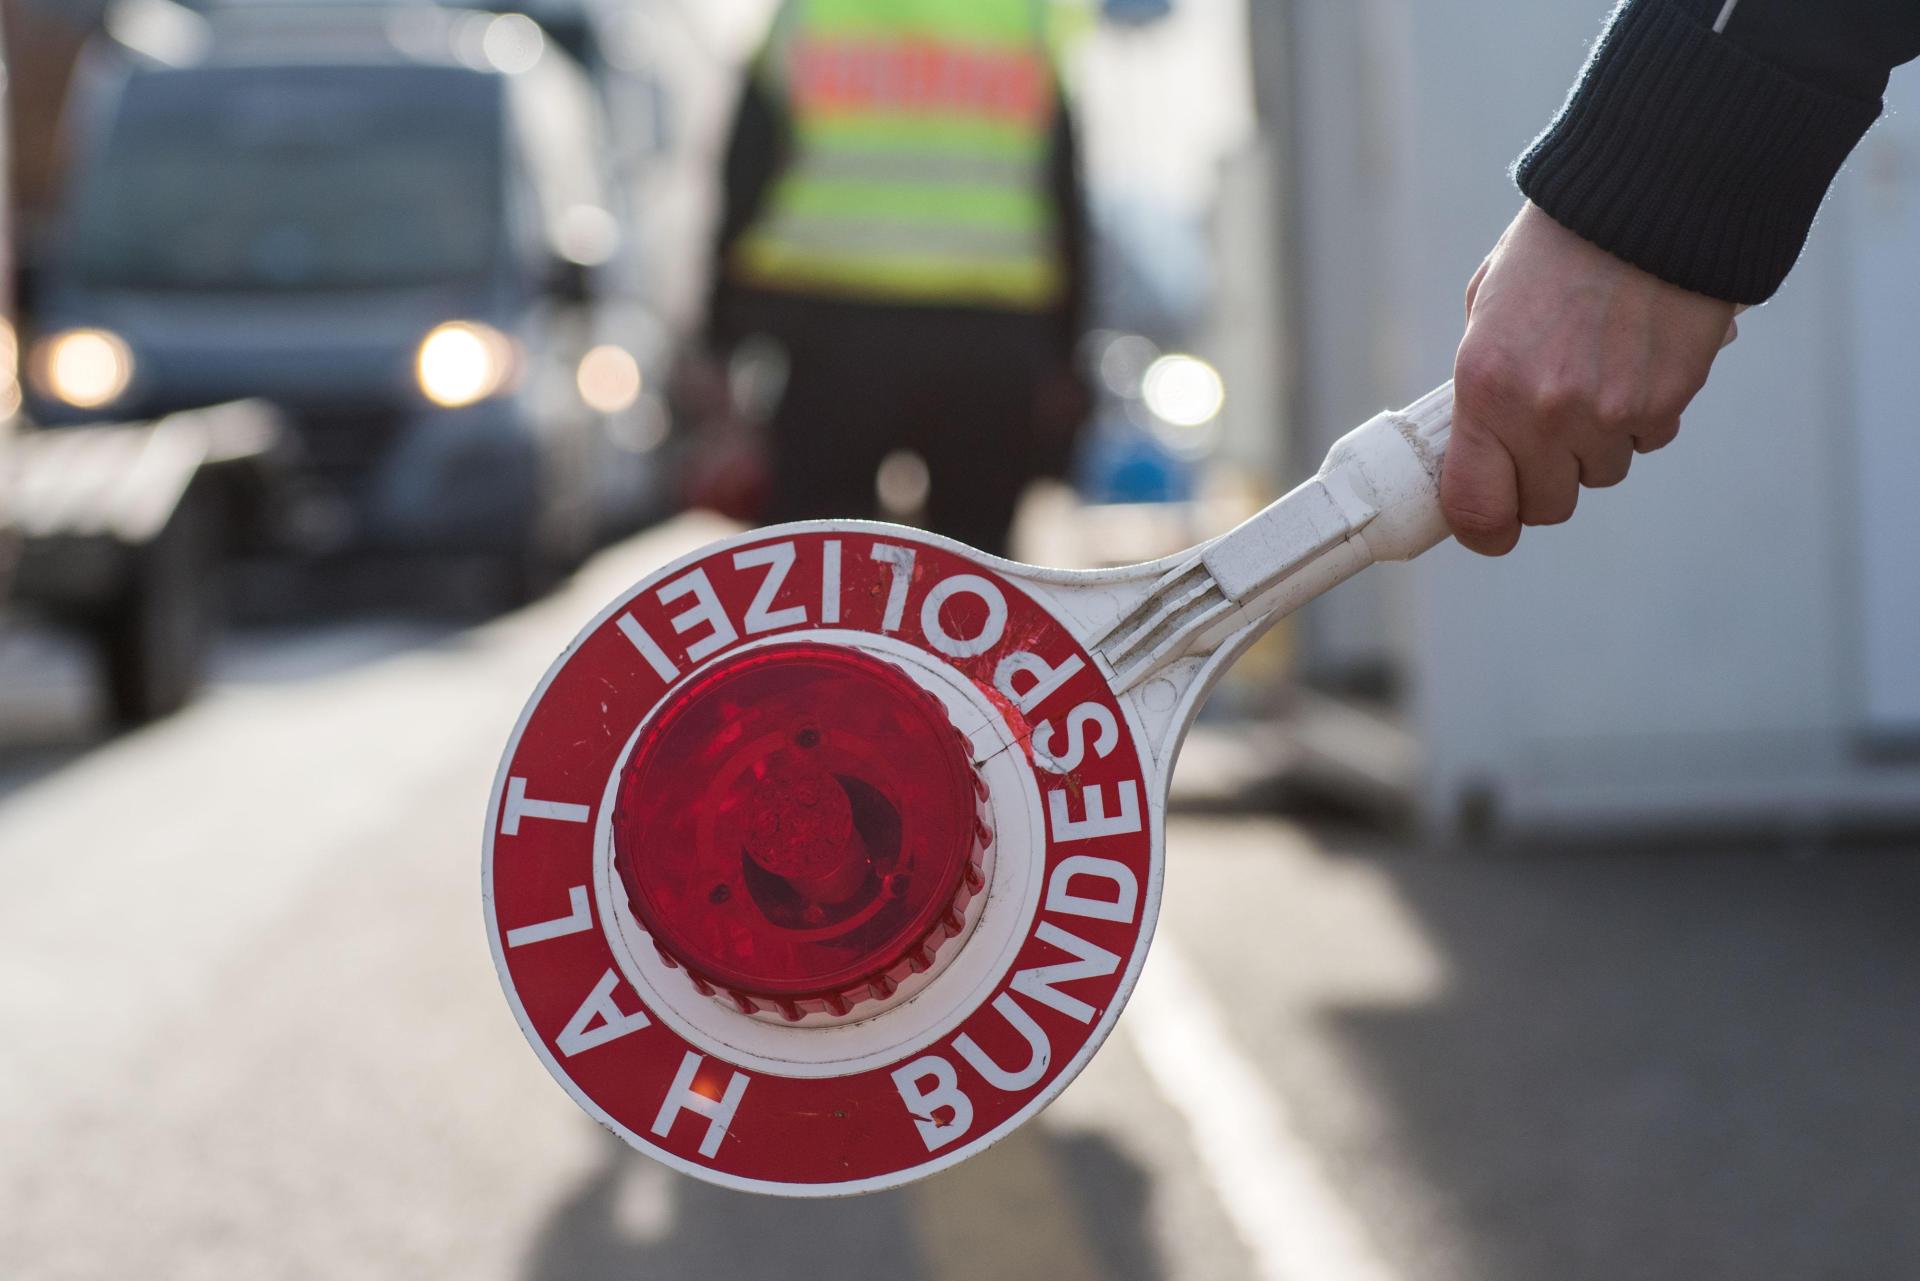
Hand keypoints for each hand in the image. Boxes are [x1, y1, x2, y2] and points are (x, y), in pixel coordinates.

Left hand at [1444, 202, 1738, 555]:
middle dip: (1544, 480)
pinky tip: (1633, 365)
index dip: (1484, 529)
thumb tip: (1479, 448)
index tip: (1489, 525)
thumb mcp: (1488, 311)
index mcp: (1485, 388)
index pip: (1477, 509)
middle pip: (1546, 506)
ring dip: (1594, 445)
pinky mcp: (1665, 403)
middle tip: (1545, 438)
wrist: (1646, 200)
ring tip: (1594, 377)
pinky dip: (1640, 418)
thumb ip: (1482, 385)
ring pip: (1600, 474)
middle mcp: (1545, 412)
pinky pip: (1646, 441)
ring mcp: (1609, 413)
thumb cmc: (1556, 250)